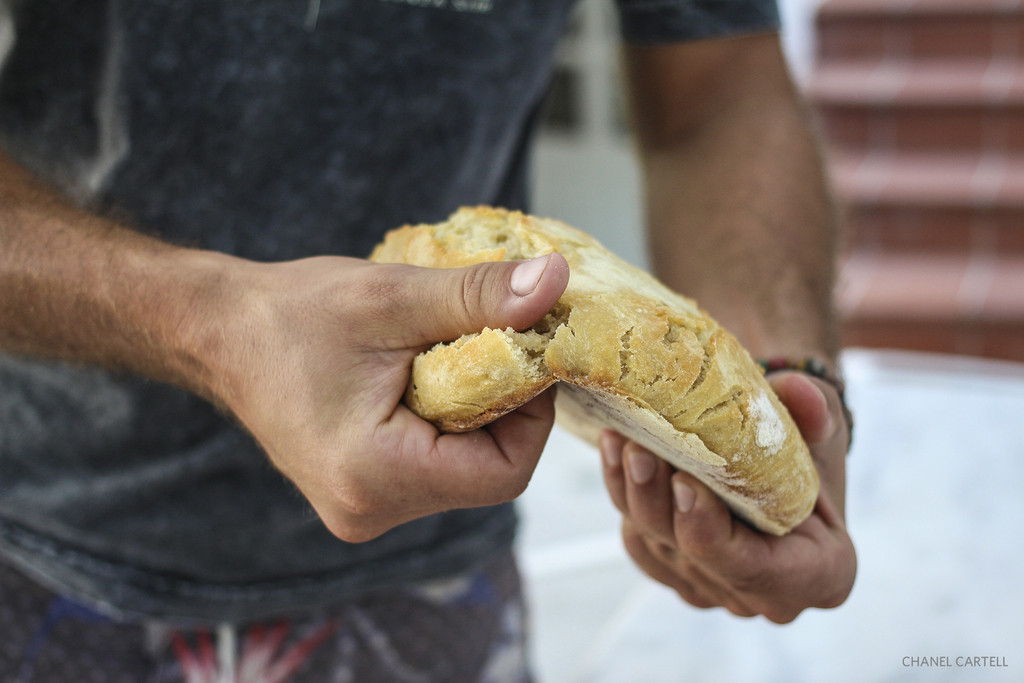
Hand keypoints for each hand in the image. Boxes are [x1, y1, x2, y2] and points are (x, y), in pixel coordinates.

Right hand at [197, 252, 568, 541]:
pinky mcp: (362, 491)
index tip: (526, 352)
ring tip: (442, 354)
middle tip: (488, 342)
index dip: (532, 413)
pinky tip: (422, 376)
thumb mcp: (393, 298)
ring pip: (462, 468)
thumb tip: (555, 285)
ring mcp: (363, 507)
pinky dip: (445, 419)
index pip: (505, 472)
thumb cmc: (288, 314)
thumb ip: (479, 297)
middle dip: (501, 405)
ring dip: (473, 410)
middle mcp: (369, 510)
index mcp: (374, 477)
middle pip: (486, 471)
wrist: (220, 331)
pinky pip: (433, 464)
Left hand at [599, 372, 855, 622]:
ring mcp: (712, 586)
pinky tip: (615, 449)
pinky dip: (623, 493)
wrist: (773, 450)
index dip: (713, 533)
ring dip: (632, 490)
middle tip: (639, 450)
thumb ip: (816, 410)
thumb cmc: (803, 444)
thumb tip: (802, 394)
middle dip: (659, 501)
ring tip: (622, 438)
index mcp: (820, 573)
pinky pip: (638, 540)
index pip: (758, 568)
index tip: (685, 485)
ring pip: (656, 545)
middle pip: (694, 556)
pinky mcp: (673, 570)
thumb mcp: (821, 420)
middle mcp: (763, 593)